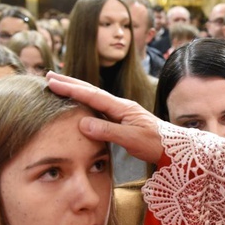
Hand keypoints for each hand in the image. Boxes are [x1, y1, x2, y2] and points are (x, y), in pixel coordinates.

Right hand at [46, 72, 163, 162]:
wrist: (174, 148)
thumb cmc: (156, 143)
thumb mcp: (131, 139)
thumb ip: (108, 131)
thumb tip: (83, 123)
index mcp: (122, 107)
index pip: (92, 95)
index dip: (71, 89)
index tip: (53, 82)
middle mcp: (121, 106)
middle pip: (91, 91)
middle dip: (70, 83)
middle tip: (49, 75)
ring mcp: (122, 112)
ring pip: (94, 97)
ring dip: (76, 90)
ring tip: (60, 85)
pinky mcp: (123, 119)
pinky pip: (99, 107)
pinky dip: (86, 102)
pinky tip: (80, 105)